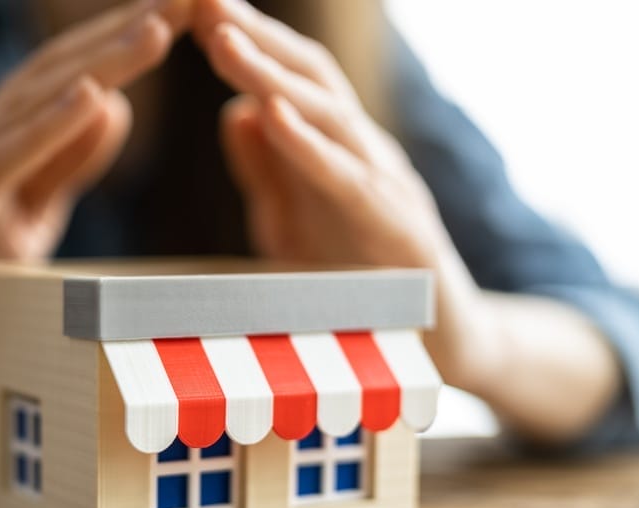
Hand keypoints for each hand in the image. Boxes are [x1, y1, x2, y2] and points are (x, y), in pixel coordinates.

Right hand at [0, 0, 191, 369]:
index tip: (188, 5)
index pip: (69, 75)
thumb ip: (62, 163)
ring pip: (29, 106)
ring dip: (98, 64)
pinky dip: (44, 130)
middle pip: (55, 72)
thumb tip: (113, 102)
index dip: (125, 38)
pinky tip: (89, 97)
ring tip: (155, 29)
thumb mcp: (23, 217)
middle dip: (123, 31)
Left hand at [194, 0, 450, 269]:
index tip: (196, 6)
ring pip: (328, 115)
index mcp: (338, 147)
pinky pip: (347, 179)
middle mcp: (366, 151)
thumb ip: (268, 171)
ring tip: (222, 40)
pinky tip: (272, 114)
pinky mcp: (397, 227)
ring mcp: (387, 184)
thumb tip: (235, 112)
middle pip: (309, 78)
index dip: (246, 40)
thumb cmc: (358, 282)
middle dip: (255, 34)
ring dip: (270, 75)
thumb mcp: (293, 223)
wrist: (442, 343)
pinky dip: (308, 145)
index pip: (290, 78)